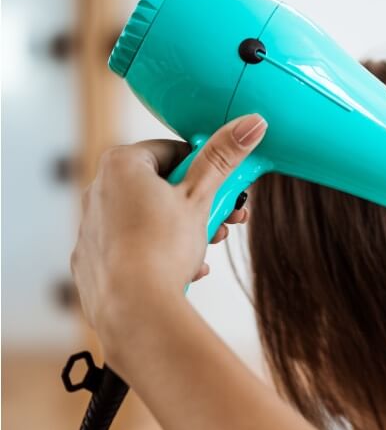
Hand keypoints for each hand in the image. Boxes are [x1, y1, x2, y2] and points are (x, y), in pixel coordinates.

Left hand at [70, 114, 266, 354]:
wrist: (134, 307)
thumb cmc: (163, 247)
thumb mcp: (203, 196)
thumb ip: (224, 157)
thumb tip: (250, 123)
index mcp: (121, 165)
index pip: (172, 151)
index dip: (204, 169)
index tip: (223, 186)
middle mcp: (98, 189)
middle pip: (161, 186)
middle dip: (199, 204)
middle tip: (224, 219)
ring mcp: (92, 227)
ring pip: (148, 217)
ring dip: (184, 230)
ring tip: (206, 247)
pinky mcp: (92, 259)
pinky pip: (133, 247)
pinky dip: (159, 253)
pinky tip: (183, 269)